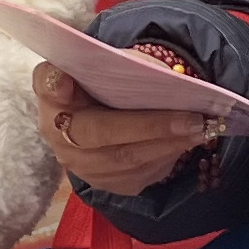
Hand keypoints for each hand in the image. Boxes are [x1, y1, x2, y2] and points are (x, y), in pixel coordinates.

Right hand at [32, 57, 213, 199]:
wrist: (106, 116)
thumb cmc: (107, 85)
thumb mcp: (110, 66)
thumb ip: (121, 65)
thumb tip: (154, 74)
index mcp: (52, 93)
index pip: (47, 84)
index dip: (55, 83)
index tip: (64, 79)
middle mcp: (56, 131)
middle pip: (99, 132)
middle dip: (150, 127)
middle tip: (192, 119)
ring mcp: (77, 163)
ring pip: (124, 160)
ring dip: (168, 145)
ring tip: (201, 130)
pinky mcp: (102, 183)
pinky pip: (136, 176)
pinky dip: (166, 159)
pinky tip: (187, 143)